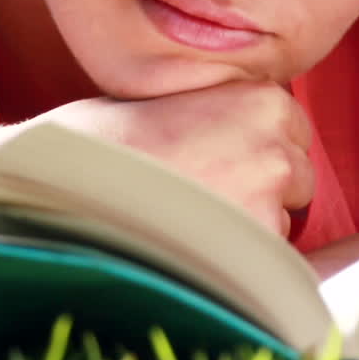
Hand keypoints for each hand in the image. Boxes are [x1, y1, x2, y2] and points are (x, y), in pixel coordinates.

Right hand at [35, 81, 312, 237]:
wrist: (62, 176)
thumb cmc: (104, 139)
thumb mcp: (178, 100)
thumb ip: (225, 118)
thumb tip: (249, 149)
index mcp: (263, 97)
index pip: (292, 134)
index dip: (254, 152)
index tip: (217, 160)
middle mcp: (279, 142)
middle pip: (296, 180)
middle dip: (261, 191)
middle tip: (200, 191)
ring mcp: (270, 194)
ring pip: (280, 222)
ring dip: (246, 228)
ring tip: (184, 217)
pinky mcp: (255, 241)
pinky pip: (259, 261)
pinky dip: (229, 261)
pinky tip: (183, 241)